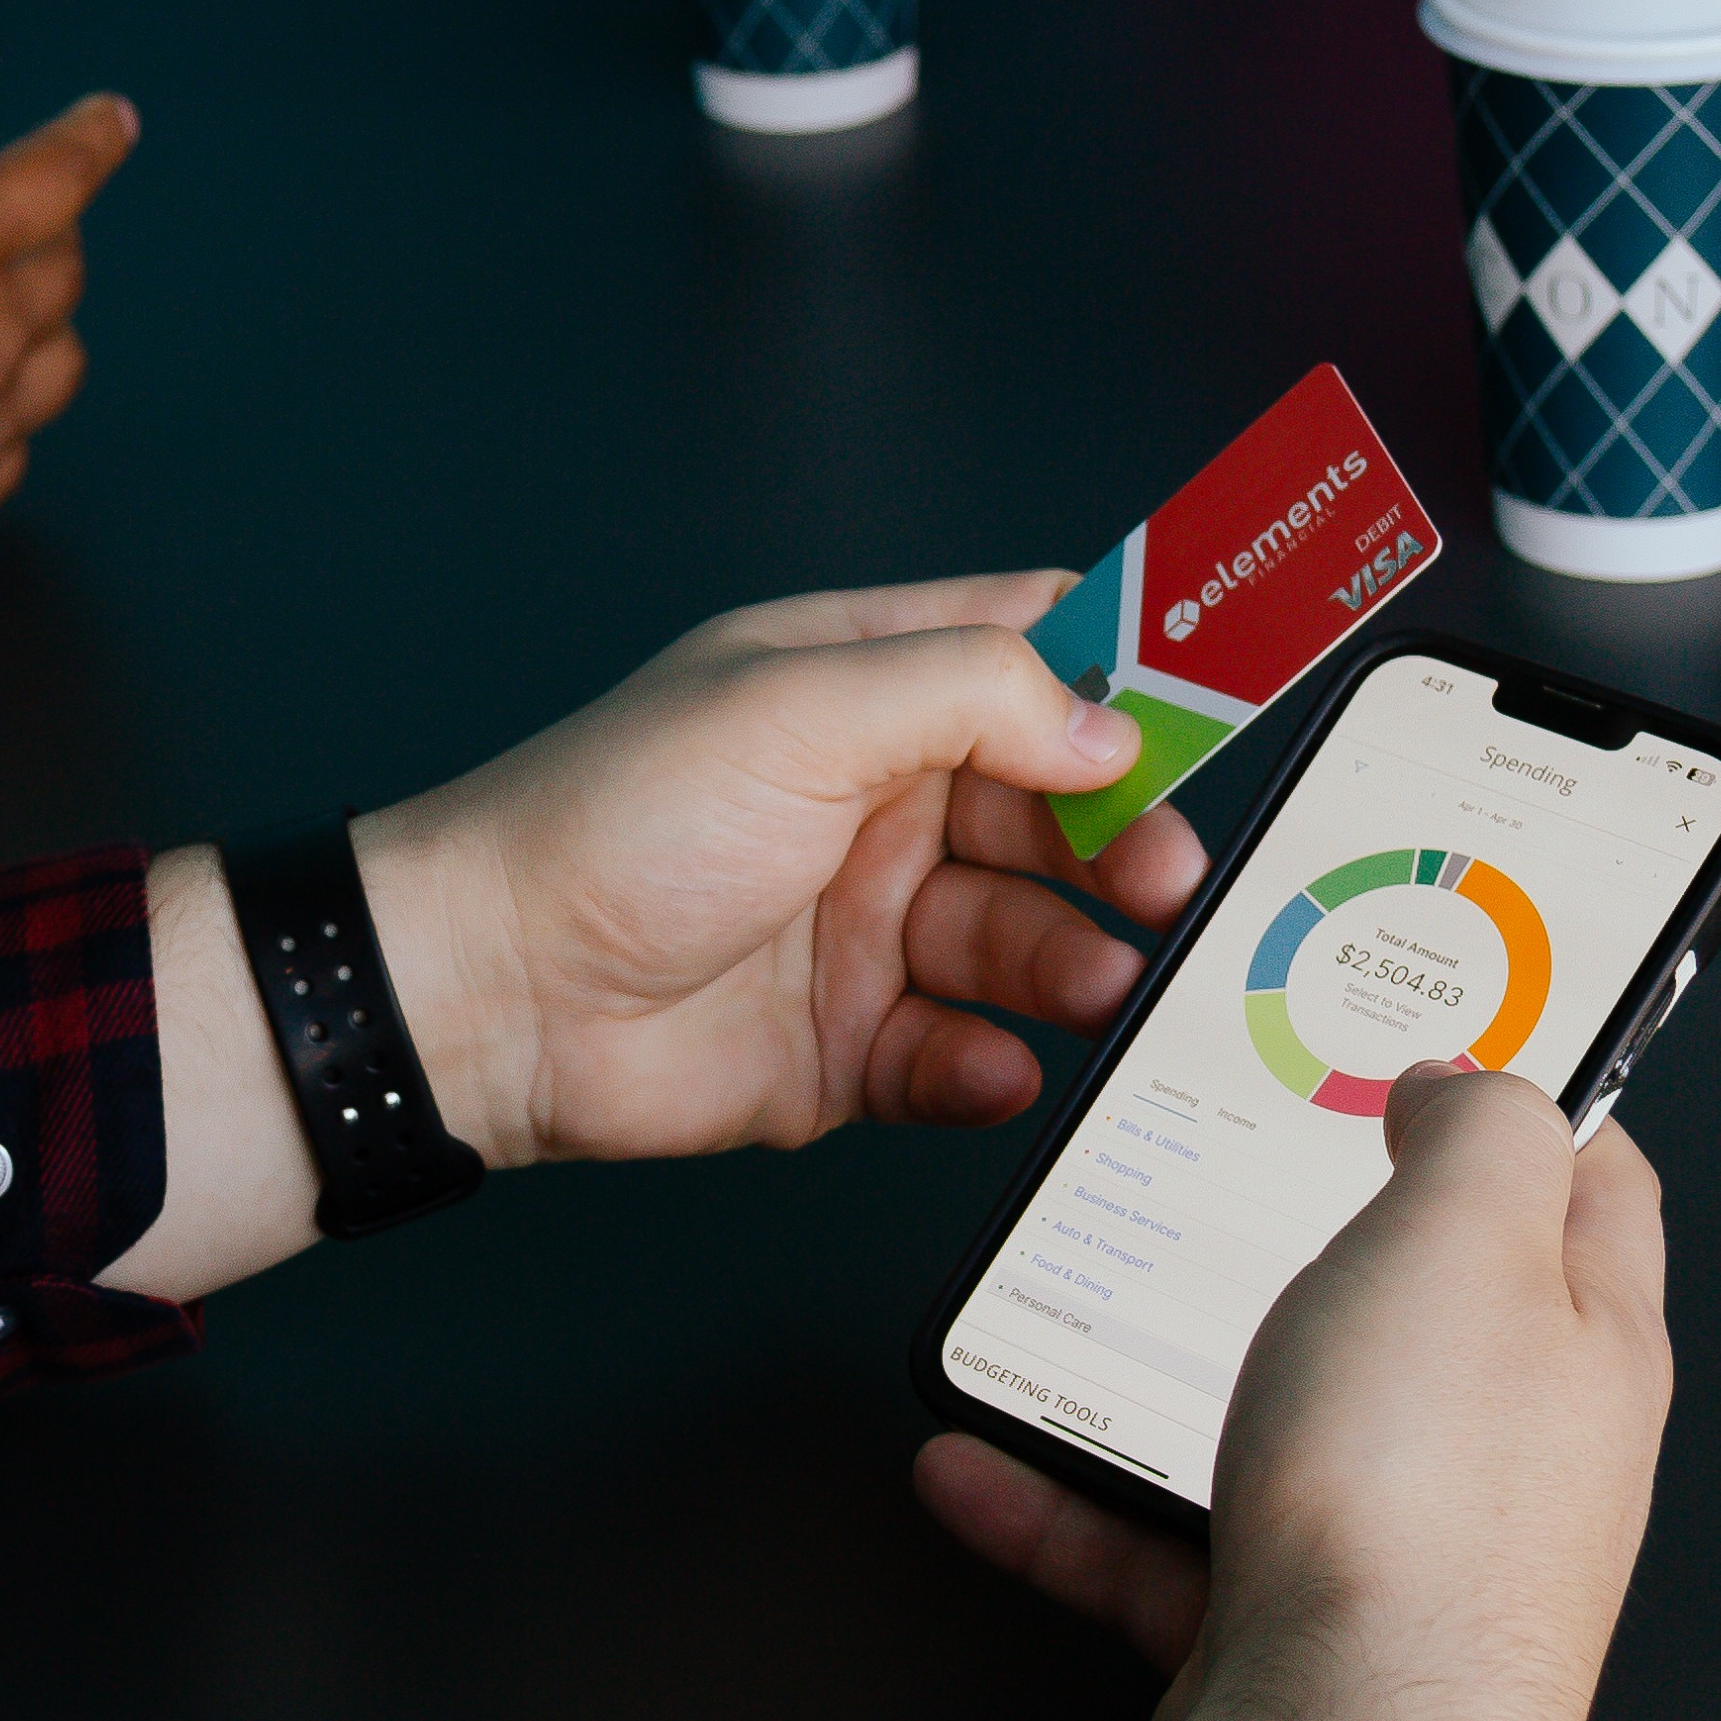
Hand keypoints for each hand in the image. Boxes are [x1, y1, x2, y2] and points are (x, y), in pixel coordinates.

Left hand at [359, 575, 1214, 1171]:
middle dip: (1122, 843)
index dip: (1130, 674)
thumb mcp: (798, 709)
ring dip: (1066, 961)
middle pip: (1056, 812)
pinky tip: (980, 1066)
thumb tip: (1106, 720)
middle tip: (1160, 876)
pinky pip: (959, 1055)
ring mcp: (861, 924)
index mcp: (857, 689)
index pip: (1030, 653)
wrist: (490, 993)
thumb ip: (969, 693)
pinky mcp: (844, 1043)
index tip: (1230, 699)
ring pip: (1023, 941)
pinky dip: (984, 1066)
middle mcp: (871, 801)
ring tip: (1081, 982)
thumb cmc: (601, 823)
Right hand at [914, 1063, 1673, 1720]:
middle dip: (1316, 1233)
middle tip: (1229, 1157)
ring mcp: (1397, 1553)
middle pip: (1425, 1309)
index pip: (1594, 1186)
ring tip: (1060, 1310)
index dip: (1531, 1096)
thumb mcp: (1468, 1240)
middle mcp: (1511, 1453)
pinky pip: (1159, 1545)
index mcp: (1584, 1342)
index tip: (1441, 1041)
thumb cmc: (1421, 1506)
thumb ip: (1485, 1134)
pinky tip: (977, 1466)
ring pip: (1269, 1423)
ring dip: (1152, 1365)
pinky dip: (1064, 1504)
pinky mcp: (1288, 1637)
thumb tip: (1479, 1084)